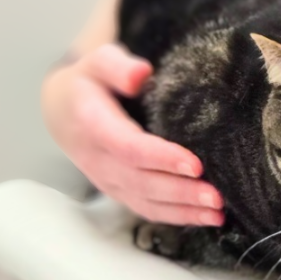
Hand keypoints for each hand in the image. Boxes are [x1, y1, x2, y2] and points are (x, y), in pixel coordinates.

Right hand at [41, 44, 224, 225]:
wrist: (64, 108)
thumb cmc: (90, 81)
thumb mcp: (99, 61)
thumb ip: (118, 66)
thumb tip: (140, 74)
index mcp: (92, 124)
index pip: (128, 147)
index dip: (161, 158)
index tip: (195, 164)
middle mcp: (97, 158)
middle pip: (140, 182)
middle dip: (180, 192)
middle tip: (216, 197)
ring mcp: (106, 178)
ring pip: (144, 201)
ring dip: (182, 211)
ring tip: (217, 213)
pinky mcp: (118, 189)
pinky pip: (145, 208)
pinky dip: (174, 216)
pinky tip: (203, 218)